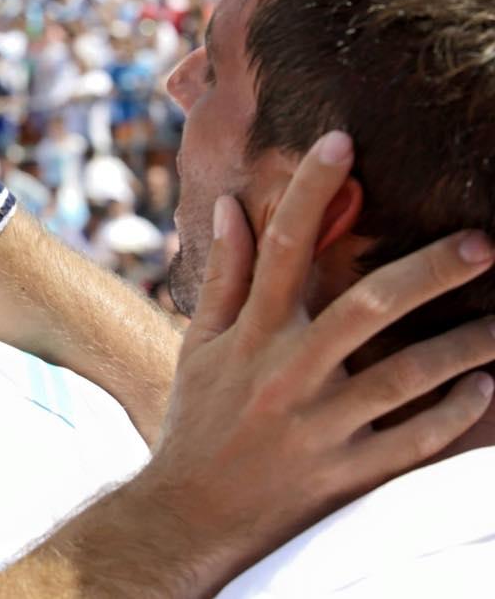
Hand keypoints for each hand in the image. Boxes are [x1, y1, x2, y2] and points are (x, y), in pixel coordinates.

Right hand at [140, 131, 494, 593]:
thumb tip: (226, 207)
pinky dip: (453, 417)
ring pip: (406, 378)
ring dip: (463, 347)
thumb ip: (221, 274)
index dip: (310, 190)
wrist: (190, 511)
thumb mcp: (200, 342)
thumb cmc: (197, 416)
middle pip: (367, 307)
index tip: (341, 143)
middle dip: (428, 270)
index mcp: (251, 334)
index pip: (282, 247)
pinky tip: (485, 392)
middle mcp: (288, 373)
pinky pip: (412, 443)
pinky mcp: (345, 473)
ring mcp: (320, 426)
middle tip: (481, 242)